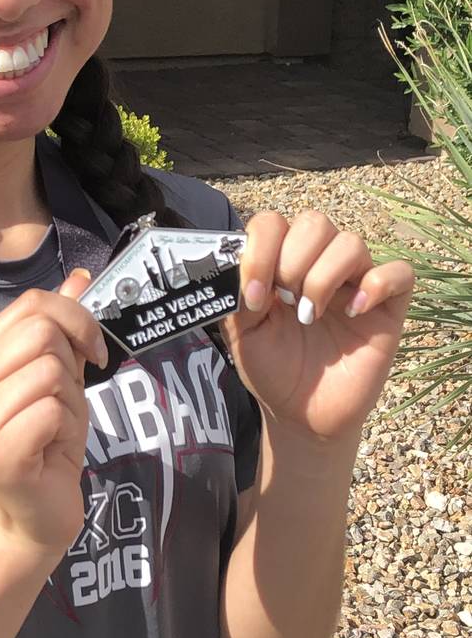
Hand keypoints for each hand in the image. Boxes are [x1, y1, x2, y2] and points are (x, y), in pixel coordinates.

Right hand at [0, 270, 107, 563]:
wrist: (35, 515)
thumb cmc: (47, 442)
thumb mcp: (61, 375)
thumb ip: (64, 327)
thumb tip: (80, 277)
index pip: (30, 304)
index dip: (74, 317)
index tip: (90, 350)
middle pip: (40, 332)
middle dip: (72, 362)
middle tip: (69, 397)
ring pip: (49, 372)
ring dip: (70, 401)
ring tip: (56, 426)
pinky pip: (51, 412)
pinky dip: (66, 428)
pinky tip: (53, 448)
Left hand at [223, 211, 414, 444]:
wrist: (301, 415)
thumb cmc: (272, 368)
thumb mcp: (241, 331)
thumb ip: (238, 293)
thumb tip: (241, 262)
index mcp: (281, 262)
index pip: (273, 223)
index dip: (261, 249)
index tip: (254, 296)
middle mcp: (319, 264)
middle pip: (315, 222)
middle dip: (292, 259)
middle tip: (284, 302)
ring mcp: (355, 283)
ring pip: (351, 242)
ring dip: (323, 276)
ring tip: (309, 315)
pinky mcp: (388, 308)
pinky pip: (399, 273)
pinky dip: (376, 285)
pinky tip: (353, 313)